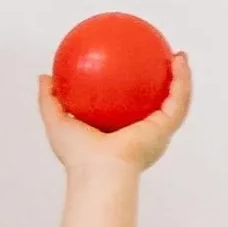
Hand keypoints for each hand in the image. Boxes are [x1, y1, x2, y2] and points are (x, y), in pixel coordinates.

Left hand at [40, 52, 190, 175]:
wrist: (98, 169)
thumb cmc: (77, 154)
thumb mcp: (57, 121)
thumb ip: (50, 100)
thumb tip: (44, 77)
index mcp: (119, 134)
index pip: (128, 110)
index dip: (131, 91)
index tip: (130, 69)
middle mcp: (141, 133)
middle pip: (156, 105)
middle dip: (163, 85)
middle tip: (161, 61)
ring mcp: (157, 131)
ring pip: (175, 100)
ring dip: (181, 77)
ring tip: (178, 57)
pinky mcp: (167, 127)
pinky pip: (179, 98)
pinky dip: (183, 78)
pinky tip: (179, 60)